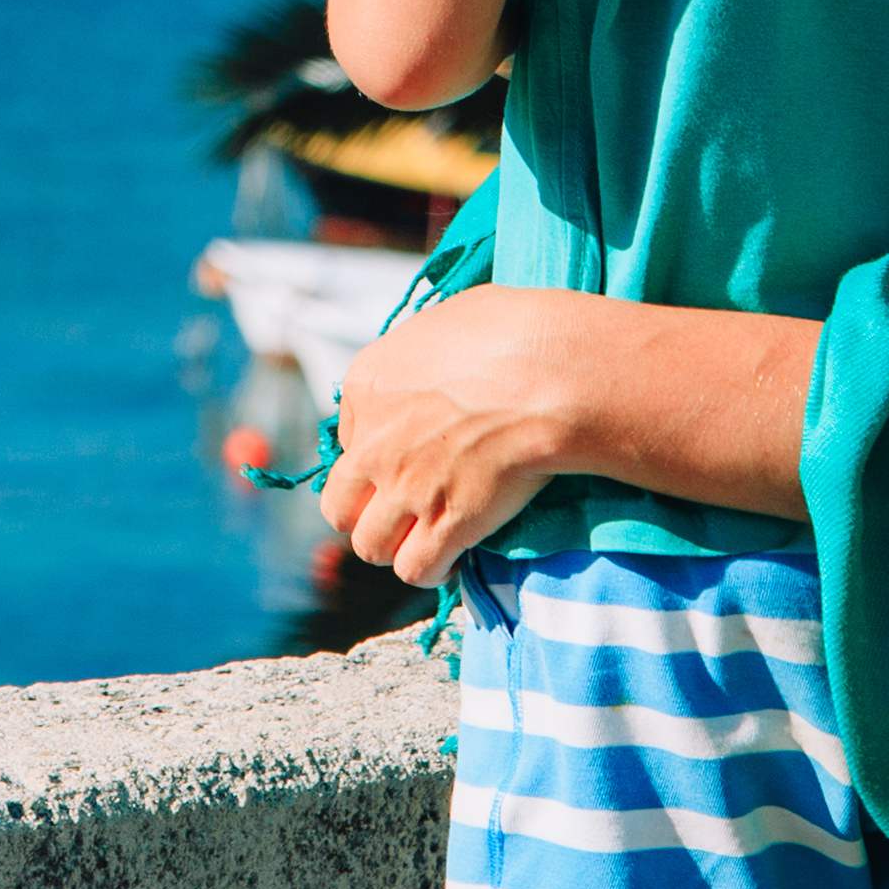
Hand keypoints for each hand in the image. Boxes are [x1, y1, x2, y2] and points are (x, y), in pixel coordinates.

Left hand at [320, 287, 599, 588]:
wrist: (548, 375)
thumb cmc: (514, 333)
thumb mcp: (450, 319)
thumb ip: (425, 350)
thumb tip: (439, 357)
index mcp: (367, 384)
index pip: (349, 439)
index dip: (380, 454)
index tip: (410, 457)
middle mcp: (373, 442)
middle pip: (340, 504)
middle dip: (366, 512)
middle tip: (402, 510)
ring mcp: (404, 489)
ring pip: (368, 545)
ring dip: (395, 546)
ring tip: (425, 539)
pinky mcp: (443, 525)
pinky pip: (414, 569)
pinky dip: (431, 570)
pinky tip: (452, 559)